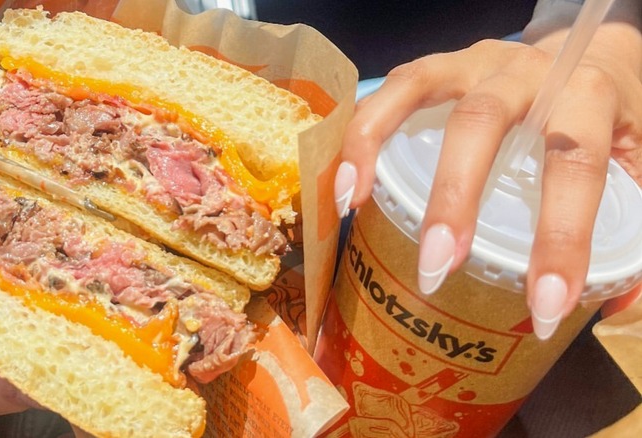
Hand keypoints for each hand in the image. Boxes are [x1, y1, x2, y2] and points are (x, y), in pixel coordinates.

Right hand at [335, 21, 641, 339]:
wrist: (587, 56)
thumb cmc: (609, 120)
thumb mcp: (639, 166)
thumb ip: (632, 227)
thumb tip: (611, 308)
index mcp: (584, 98)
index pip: (574, 164)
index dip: (560, 237)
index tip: (542, 308)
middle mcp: (521, 73)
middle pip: (480, 122)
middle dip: (453, 196)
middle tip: (435, 269)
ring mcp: (470, 64)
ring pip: (415, 89)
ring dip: (375, 146)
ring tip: (352, 204)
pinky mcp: (434, 68)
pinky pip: (387, 91)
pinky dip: (359, 133)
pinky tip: (344, 181)